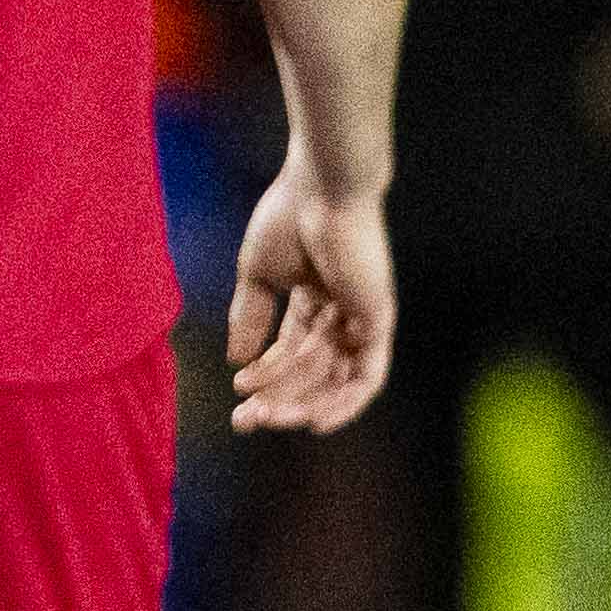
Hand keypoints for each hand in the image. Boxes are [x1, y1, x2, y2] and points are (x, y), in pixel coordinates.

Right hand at [226, 159, 392, 432]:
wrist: (320, 189)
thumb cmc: (288, 218)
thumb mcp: (256, 275)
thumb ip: (248, 317)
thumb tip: (237, 360)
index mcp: (314, 300)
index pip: (290, 351)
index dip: (264, 376)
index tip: (234, 391)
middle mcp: (341, 314)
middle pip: (311, 372)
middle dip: (277, 397)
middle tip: (245, 419)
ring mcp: (362, 319)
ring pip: (334, 380)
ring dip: (301, 402)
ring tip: (266, 415)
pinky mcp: (377, 321)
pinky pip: (367, 377)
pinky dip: (346, 403)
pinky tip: (315, 421)